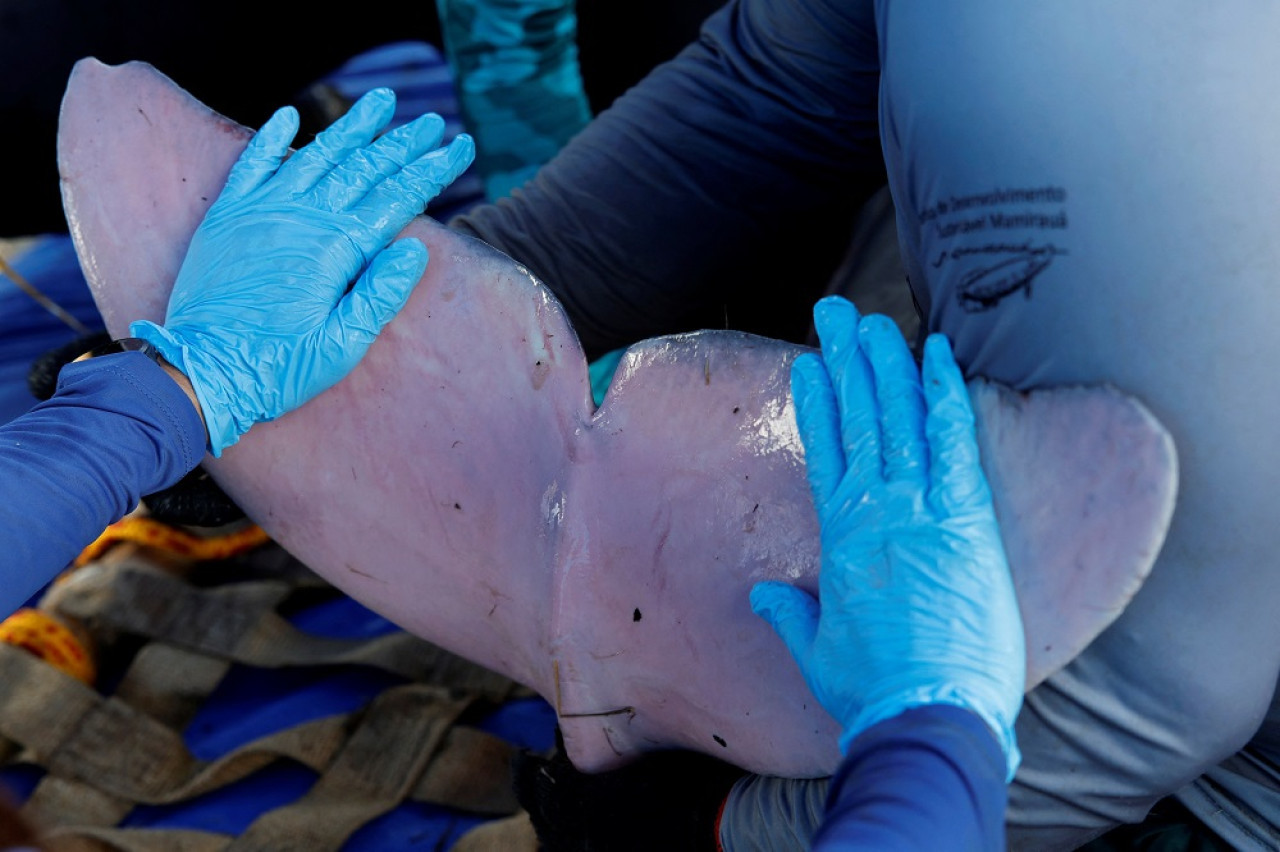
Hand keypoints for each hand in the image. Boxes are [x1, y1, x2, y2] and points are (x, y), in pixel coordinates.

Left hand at [131, 87, 474, 454]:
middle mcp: (301, 218)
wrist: (200, 372)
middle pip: (363, 169)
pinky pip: (252, 164)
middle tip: (431, 121)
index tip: (461, 145)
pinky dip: (271, 137)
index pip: (396, 197)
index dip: (432, 170)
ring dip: (352, 127)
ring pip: (317, 155)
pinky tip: (289, 115)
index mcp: (335, 249)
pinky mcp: (228, 217)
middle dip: (402, 143)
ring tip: (380, 100)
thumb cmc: (277, 368)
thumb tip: (414, 247)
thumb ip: (380, 294)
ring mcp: (262, 212)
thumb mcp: (342, 346)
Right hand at [750, 296, 1023, 778]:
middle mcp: (876, 510)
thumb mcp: (818, 651)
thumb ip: (790, 613)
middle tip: (837, 312)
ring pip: (899, 418)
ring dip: (886, 364)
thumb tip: (765, 593)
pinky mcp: (966, 519)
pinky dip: (945, 394)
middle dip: (847, 361)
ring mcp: (921, 509)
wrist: (927, 713)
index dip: (816, 402)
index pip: (824, 451)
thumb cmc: (872, 690)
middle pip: (858, 419)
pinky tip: (937, 353)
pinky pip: (955, 440)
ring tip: (874, 320)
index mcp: (840, 537)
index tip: (810, 363)